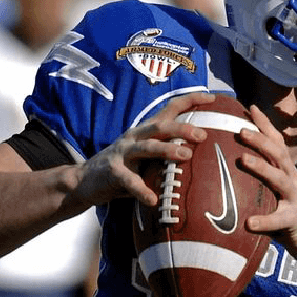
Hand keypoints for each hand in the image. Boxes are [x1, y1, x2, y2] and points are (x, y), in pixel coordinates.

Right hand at [70, 92, 214, 208]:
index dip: (190, 100)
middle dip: (182, 129)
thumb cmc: (125, 168)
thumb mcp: (147, 156)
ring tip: (186, 156)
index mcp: (146, 131)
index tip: (212, 97)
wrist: (84, 180)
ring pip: (146, 147)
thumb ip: (168, 152)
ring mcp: (122, 153)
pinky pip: (129, 181)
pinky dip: (142, 190)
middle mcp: (135, 137)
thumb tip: (204, 156)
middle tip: (203, 135)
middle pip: (160, 126)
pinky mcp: (112, 172)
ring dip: (167, 150)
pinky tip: (153, 199)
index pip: (170, 109)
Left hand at [236, 105, 296, 265]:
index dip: (265, 125)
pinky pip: (280, 219)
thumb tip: (230, 175)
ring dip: (261, 167)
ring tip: (243, 160)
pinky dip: (264, 220)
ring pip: (280, 178)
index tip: (250, 108)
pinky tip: (249, 222)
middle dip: (260, 139)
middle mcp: (294, 181)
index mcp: (289, 174)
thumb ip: (261, 185)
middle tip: (240, 129)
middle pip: (278, 154)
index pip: (277, 144)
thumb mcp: (278, 196)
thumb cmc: (292, 221)